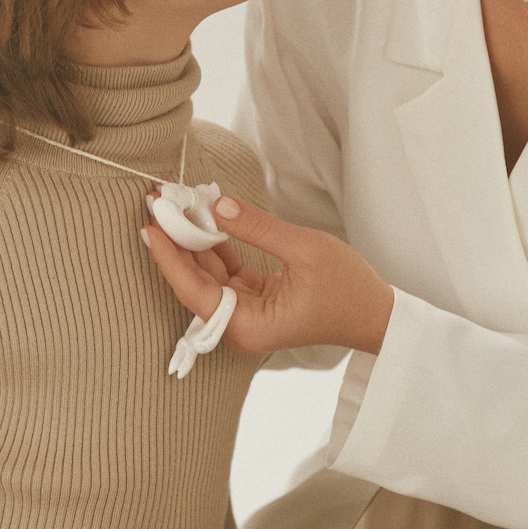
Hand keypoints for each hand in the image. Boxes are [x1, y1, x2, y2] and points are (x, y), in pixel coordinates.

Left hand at [143, 194, 393, 355]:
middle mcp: (240, 326)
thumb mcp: (306, 250)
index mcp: (249, 327)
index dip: (170, 257)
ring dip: (191, 238)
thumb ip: (258, 229)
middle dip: (175, 240)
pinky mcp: (253, 299)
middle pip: (194, 282)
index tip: (151, 224)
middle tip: (157, 200)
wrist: (376, 315)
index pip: (195, 291)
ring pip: (206, 273)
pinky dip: (213, 242)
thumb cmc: (349, 290)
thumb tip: (218, 205)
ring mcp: (245, 312)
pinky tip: (200, 214)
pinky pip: (224, 270)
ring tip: (172, 201)